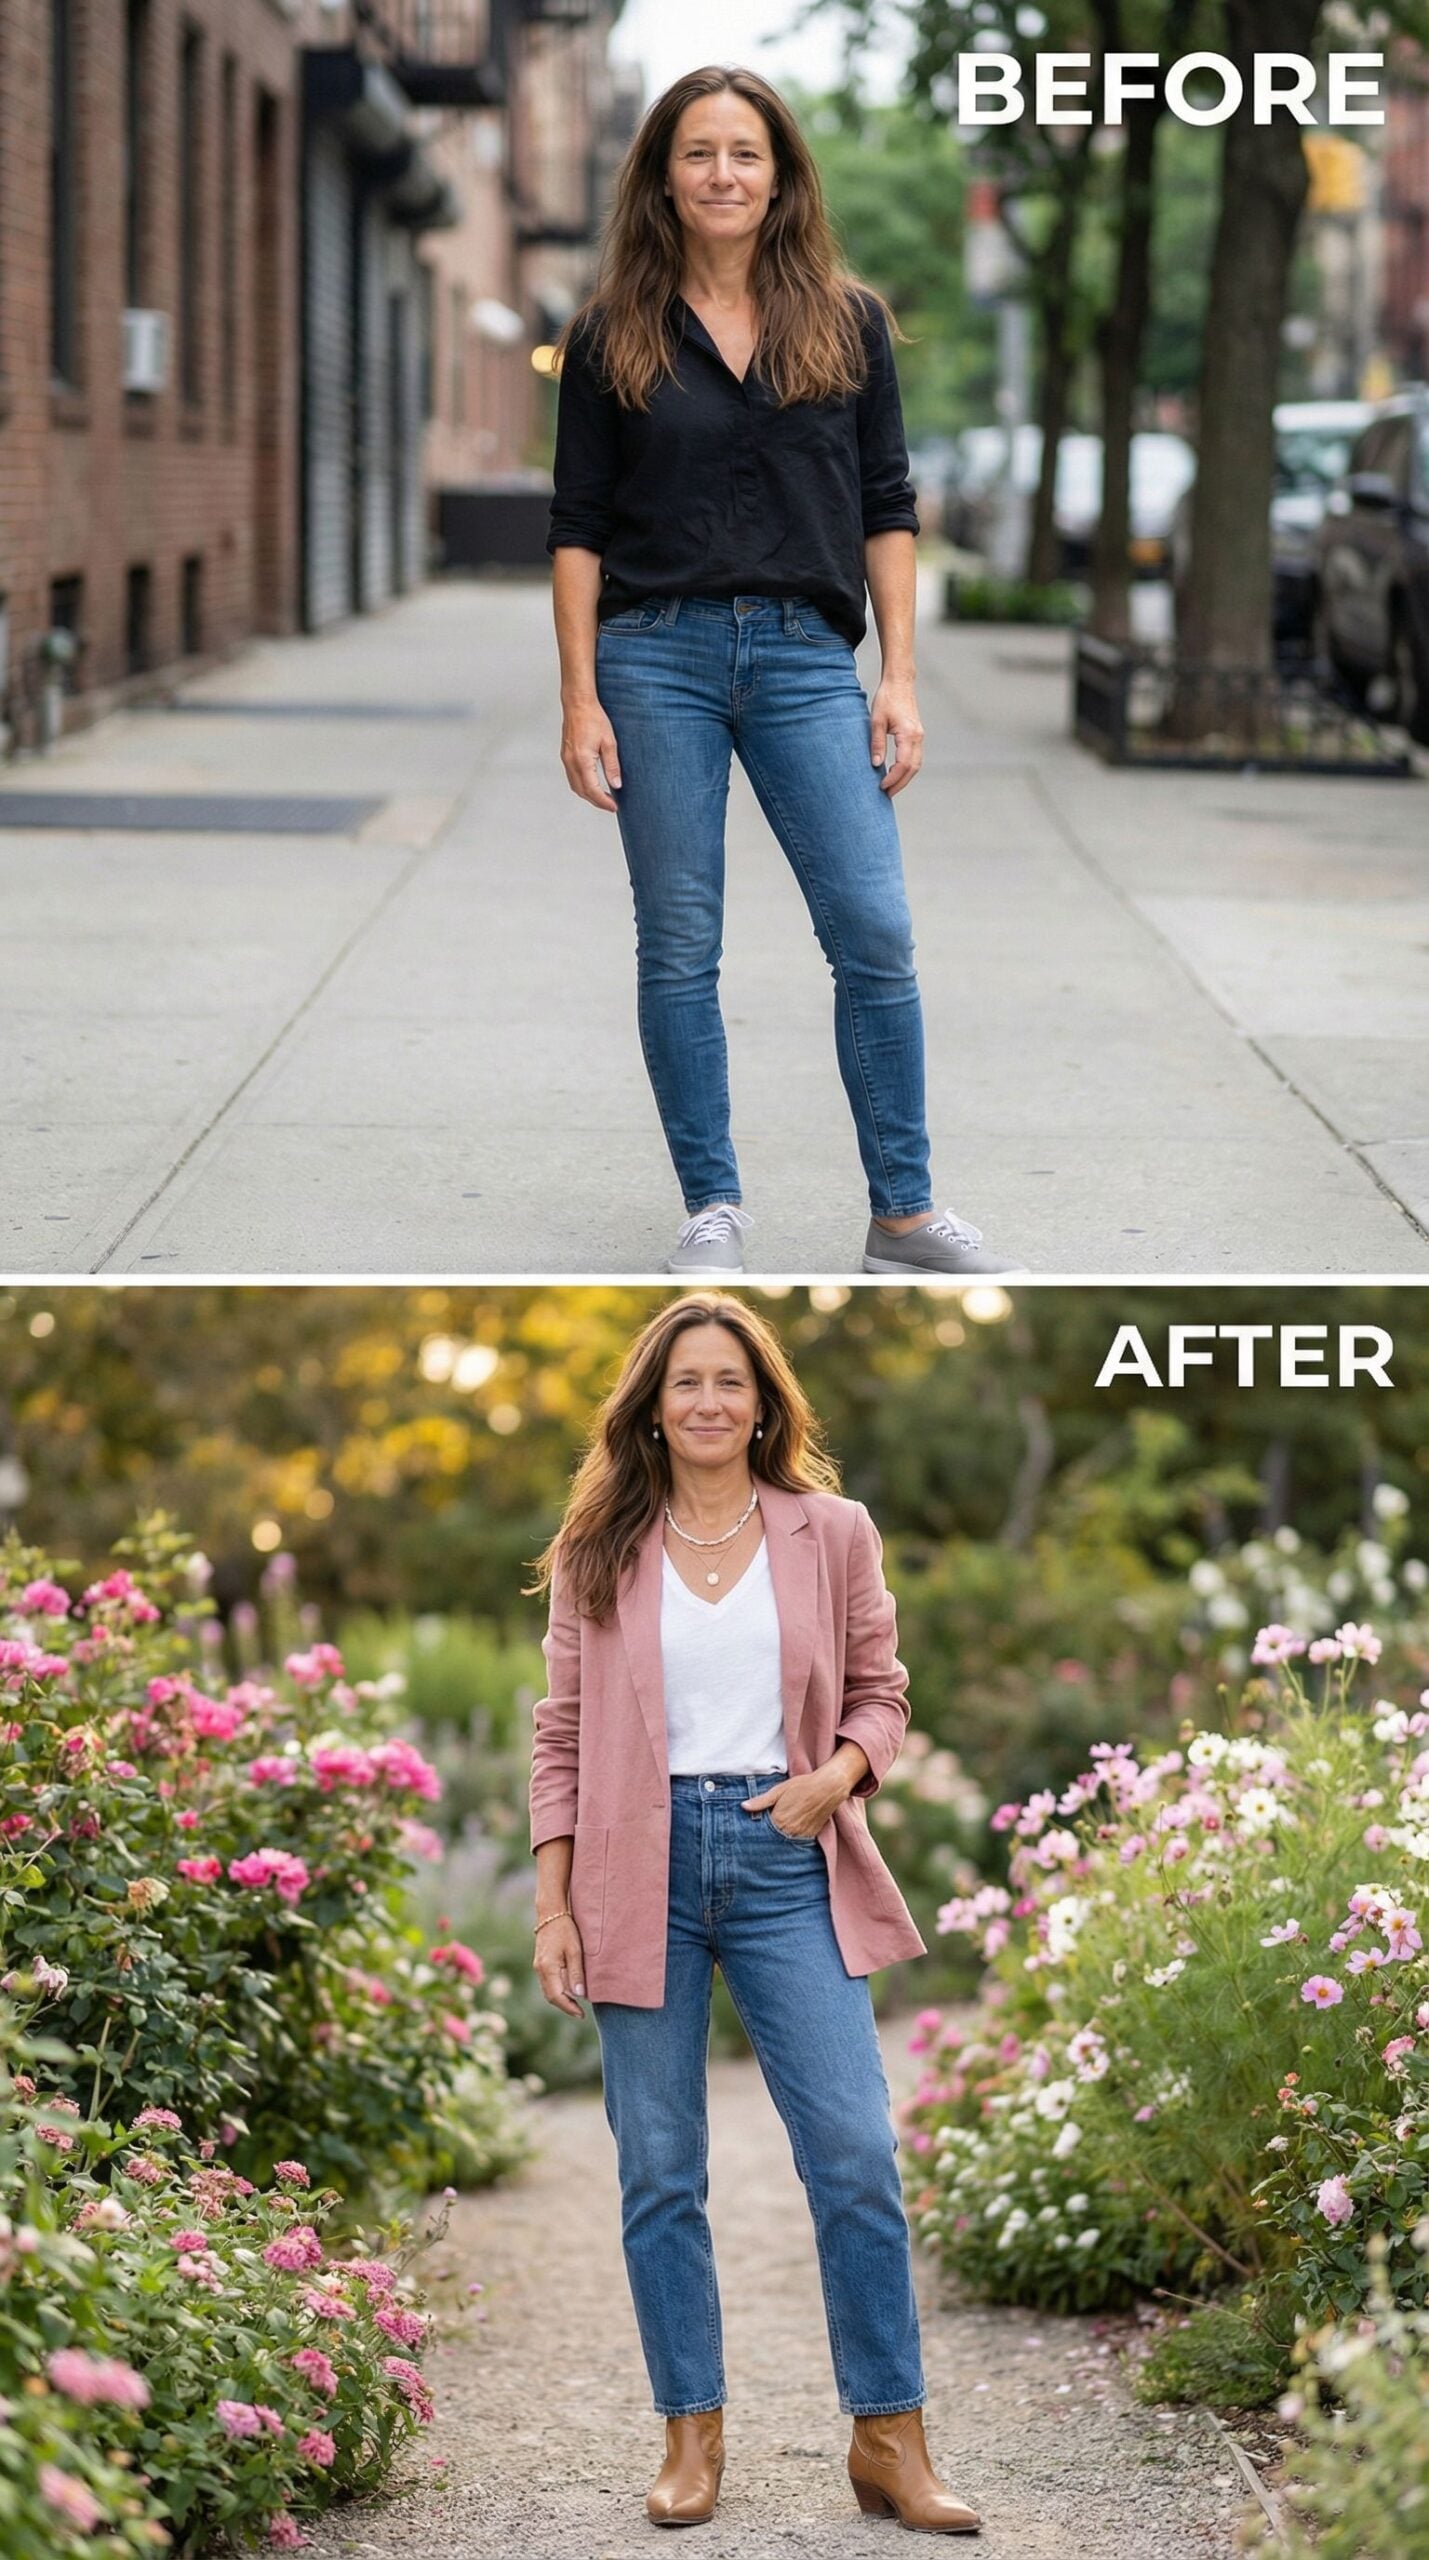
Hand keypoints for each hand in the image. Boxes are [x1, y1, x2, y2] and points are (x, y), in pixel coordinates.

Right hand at [532, 1915, 586, 2016]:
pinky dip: (557, 1990)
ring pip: (548, 1991)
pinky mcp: (540, 1963)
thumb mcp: (575, 1950)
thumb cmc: (565, 1929)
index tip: (581, 2015)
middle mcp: (540, 1969)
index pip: (557, 1996)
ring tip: (576, 2005)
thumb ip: (576, 1973)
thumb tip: (579, 1995)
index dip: (569, 2008)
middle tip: (580, 2013)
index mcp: (547, 1968)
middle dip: (564, 2006)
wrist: (551, 1913)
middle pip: (550, 1997)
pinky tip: (568, 1991)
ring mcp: (538, 1966)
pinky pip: (547, 1983)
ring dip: (560, 2000)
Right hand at [561, 697, 622, 812]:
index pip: (592, 789)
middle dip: (596, 801)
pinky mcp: (565, 756)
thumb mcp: (609, 742)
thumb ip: (612, 766)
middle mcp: (571, 762)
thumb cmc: (593, 718)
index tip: (614, 807)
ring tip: (603, 797)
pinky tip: (592, 784)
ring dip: (589, 795)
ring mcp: (566, 760)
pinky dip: (582, 786)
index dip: (603, 801)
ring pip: (575, 786)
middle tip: (611, 805)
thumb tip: (616, 785)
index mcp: (582, 760)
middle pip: (582, 792)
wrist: (578, 704)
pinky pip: (572, 777)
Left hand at [741, 1767, 848, 1837]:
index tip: (752, 1830)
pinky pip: (798, 1842)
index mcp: (779, 1820)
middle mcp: (789, 1831)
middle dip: (768, 1837)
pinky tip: (790, 1831)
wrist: (828, 1788)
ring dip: (780, 1839)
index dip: (757, 1831)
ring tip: (778, 1832)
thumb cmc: (802, 1786)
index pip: (762, 1833)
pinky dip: (792, 1838)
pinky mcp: (811, 1836)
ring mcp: (801, 1835)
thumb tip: (744, 1806)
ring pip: (785, 1842)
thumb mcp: (779, 1790)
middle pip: (773, 1840)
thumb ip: (761, 1801)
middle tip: (763, 1834)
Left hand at [869, 678, 923, 796]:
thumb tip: (876, 764)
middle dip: (900, 783)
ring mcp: (920, 736)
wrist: (900, 682)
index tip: (881, 787)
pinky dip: (907, 768)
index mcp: (908, 734)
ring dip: (904, 778)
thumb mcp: (876, 721)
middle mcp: (918, 737)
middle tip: (886, 794)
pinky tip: (895, 772)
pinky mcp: (917, 735)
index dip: (893, 779)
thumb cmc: (887, 698)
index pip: (903, 765)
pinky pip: (915, 757)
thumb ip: (877, 743)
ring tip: (890, 787)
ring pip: (916, 764)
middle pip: (913, 769)